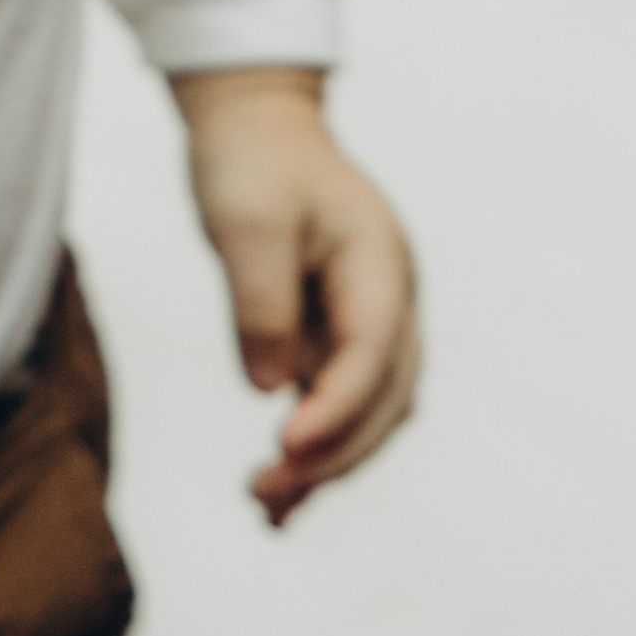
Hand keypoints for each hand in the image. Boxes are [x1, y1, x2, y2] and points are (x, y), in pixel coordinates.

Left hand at [171, 68, 420, 525]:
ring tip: (266, 510)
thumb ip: (261, 303)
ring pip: (368, 414)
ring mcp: (370, 321)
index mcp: (381, 262)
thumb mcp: (246, 221)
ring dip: (327, 465)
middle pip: (384, 399)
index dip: (336, 407)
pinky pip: (337, 406)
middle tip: (267, 496)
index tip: (285, 446)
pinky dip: (313, 449)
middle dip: (333, 454)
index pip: (372, 352)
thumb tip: (271, 390)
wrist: (256, 125)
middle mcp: (390, 300)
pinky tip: (274, 494)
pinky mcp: (339, 338)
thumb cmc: (252, 163)